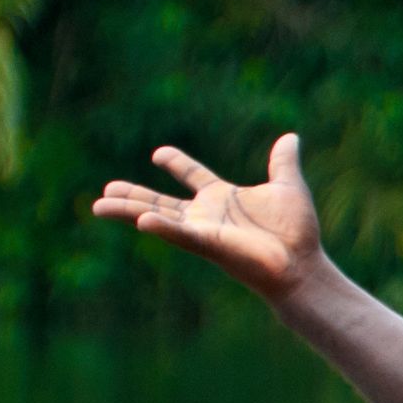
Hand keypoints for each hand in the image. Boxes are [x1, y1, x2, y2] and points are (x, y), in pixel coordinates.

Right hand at [88, 133, 326, 298]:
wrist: (303, 265)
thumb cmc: (296, 233)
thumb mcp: (288, 187)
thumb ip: (282, 163)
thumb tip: (291, 136)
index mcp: (222, 198)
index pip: (193, 176)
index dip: (177, 163)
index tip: (159, 153)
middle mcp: (207, 215)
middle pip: (161, 201)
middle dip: (133, 196)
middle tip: (106, 188)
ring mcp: (203, 230)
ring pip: (157, 217)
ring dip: (129, 211)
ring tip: (99, 205)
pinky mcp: (207, 244)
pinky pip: (179, 234)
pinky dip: (161, 227)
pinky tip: (141, 221)